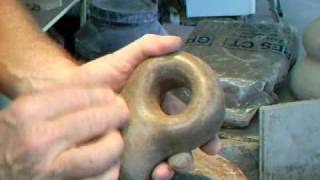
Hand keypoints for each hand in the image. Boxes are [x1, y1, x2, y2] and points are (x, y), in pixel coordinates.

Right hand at [0, 86, 127, 178]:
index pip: (81, 95)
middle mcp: (38, 141)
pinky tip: (106, 163)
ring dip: (114, 144)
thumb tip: (105, 91)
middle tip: (122, 114)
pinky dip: (110, 170)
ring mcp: (50, 171)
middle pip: (96, 120)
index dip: (104, 95)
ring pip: (103, 153)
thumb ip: (60, 99)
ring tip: (113, 139)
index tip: (112, 97)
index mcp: (29, 112)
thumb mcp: (26, 113)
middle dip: (117, 114)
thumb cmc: (12, 141)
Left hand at [64, 35, 219, 178]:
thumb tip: (177, 41)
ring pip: (164, 159)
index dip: (203, 130)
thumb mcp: (121, 60)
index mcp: (158, 105)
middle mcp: (153, 126)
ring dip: (173, 166)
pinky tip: (154, 173)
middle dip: (189, 154)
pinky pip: (143, 168)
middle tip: (188, 159)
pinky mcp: (123, 158)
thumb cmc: (95, 78)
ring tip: (168, 168)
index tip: (213, 142)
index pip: (187, 118)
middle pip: (180, 143)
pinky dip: (153, 173)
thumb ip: (147, 48)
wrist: (65, 96)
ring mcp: (139, 143)